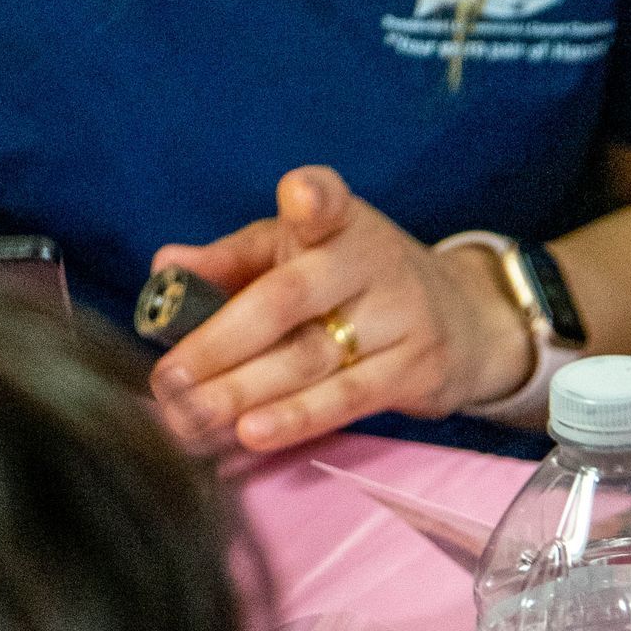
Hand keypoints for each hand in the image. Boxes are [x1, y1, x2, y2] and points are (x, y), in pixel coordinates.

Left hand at [147, 164, 531, 454]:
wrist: (465, 322)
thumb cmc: (355, 284)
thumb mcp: (300, 254)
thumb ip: (234, 260)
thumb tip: (165, 264)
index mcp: (339, 222)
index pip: (327, 201)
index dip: (313, 198)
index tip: (300, 197)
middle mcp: (373, 262)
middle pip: (289, 300)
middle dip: (221, 343)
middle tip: (170, 379)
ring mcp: (400, 318)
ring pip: (310, 358)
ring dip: (243, 393)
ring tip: (191, 417)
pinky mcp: (416, 371)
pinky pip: (345, 399)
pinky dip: (293, 419)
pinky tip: (250, 433)